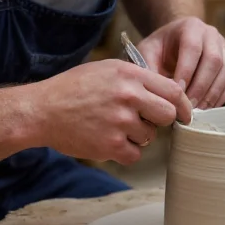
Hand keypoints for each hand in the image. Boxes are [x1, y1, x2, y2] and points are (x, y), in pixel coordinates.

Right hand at [28, 59, 191, 164]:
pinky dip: (125, 152)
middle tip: (143, 120)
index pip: (173, 90)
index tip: (184, 113)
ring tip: (113, 126)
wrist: (41, 110)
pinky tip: (108, 140)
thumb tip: (168, 93)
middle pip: (168, 115)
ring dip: (137, 136)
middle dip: (160, 121)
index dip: (181, 104)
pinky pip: (135, 154)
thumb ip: (138, 78)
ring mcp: (120, 122)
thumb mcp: (107, 69)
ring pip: (149, 136)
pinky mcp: (110, 145)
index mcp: (130, 75)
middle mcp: (129, 96)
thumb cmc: (74, 88)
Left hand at [136, 17, 224, 108]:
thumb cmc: (161, 48)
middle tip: (190, 108)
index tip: (178, 93)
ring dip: (216, 94)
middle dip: (202, 87)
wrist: (177, 39)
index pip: (193, 48)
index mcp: (190, 26)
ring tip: (202, 111)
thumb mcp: (147, 51)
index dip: (187, 72)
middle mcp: (212, 34)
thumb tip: (159, 93)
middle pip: (214, 61)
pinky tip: (224, 107)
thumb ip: (149, 69)